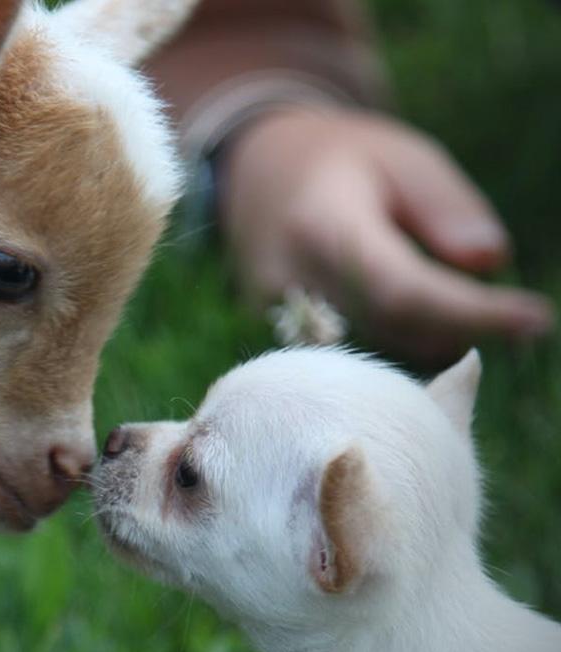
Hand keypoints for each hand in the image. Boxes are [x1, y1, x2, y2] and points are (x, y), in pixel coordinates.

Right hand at [218, 107, 554, 363]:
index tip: (537, 319)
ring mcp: (272, 317)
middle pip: (389, 332)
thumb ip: (446, 207)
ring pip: (369, 355)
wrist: (255, 173)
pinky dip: (393, 349)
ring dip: (430, 345)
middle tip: (518, 321)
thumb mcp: (404, 157)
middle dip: (461, 332)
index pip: (402, 290)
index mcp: (321, 226)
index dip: (470, 312)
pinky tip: (422, 327)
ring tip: (469, 316)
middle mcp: (288, 281)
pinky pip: (346, 358)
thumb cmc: (341, 159)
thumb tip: (490, 260)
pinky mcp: (272, 337)